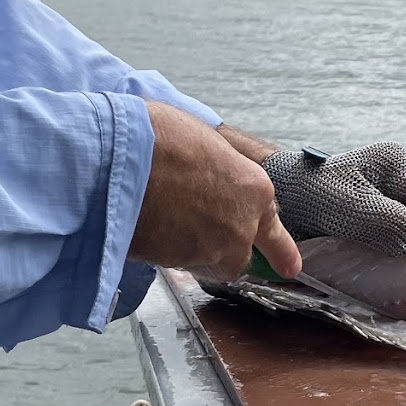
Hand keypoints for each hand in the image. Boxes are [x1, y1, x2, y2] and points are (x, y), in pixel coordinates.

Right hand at [129, 102, 301, 280]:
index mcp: (255, 189)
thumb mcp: (204, 139)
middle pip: (241, 253)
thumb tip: (223, 174)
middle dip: (225, 247)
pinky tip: (152, 225)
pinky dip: (170, 251)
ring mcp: (213, 249)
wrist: (116, 161)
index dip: (280, 249)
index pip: (274, 227)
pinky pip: (181, 263)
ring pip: (211, 262)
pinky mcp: (181, 264)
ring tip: (166, 216)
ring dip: (194, 249)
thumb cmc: (156, 138)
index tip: (290, 266)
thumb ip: (225, 166)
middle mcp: (242, 226)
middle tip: (205, 236)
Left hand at [263, 142, 405, 254]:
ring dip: (393, 249)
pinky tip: (368, 260)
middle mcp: (392, 175)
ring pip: (402, 229)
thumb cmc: (310, 196)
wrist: (274, 199)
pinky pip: (385, 234)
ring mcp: (380, 193)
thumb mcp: (353, 207)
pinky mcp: (368, 211)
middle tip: (395, 266)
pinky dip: (379, 250)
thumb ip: (391, 220)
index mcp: (395, 162)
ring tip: (379, 264)